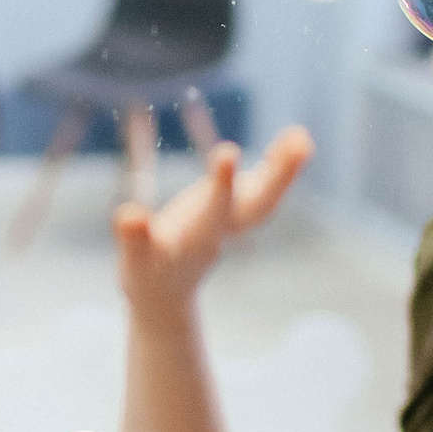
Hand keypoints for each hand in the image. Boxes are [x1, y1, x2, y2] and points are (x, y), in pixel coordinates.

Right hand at [113, 126, 312, 311]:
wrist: (165, 294)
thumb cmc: (145, 275)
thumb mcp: (134, 262)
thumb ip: (133, 239)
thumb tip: (130, 216)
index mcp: (197, 239)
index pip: (214, 210)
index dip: (221, 184)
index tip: (228, 152)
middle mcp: (222, 229)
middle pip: (259, 205)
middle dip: (278, 177)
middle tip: (300, 145)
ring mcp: (232, 220)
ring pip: (267, 196)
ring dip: (287, 169)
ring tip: (302, 137)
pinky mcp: (233, 210)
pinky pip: (263, 187)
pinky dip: (279, 165)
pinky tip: (294, 140)